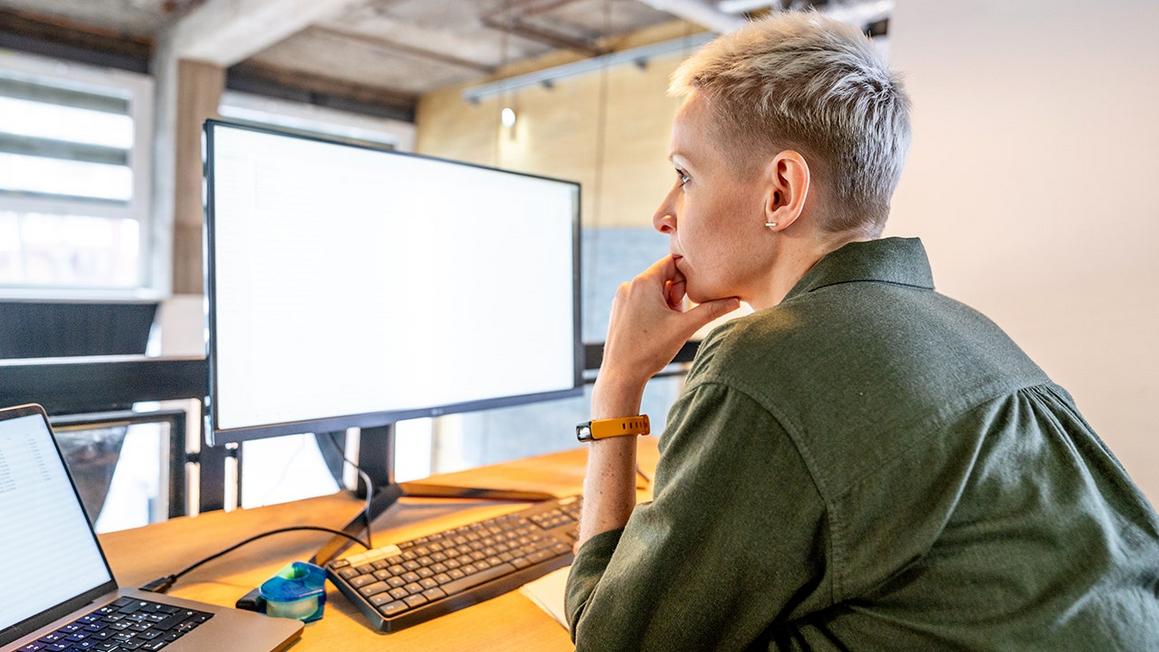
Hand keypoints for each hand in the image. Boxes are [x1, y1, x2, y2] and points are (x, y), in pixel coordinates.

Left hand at [599, 255, 740, 389]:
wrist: (621, 375)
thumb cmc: (651, 350)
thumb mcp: (685, 327)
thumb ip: (711, 310)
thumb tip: (736, 300)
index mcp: (644, 282)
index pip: (672, 262)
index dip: (686, 279)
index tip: (689, 299)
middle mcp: (629, 284)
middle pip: (664, 277)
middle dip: (676, 295)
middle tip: (677, 317)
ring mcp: (621, 297)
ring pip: (653, 290)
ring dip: (665, 304)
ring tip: (666, 326)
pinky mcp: (618, 309)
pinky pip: (641, 300)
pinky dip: (653, 310)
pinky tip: (654, 330)